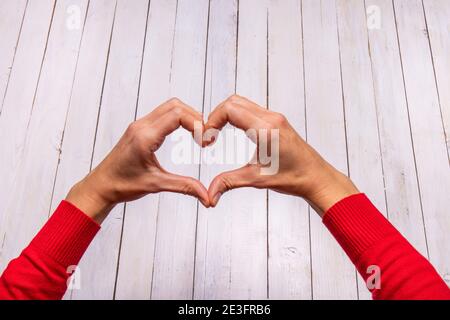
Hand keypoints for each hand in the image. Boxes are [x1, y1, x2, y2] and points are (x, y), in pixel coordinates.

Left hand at [66, 98, 209, 222]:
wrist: (100, 186)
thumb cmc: (121, 185)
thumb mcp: (156, 185)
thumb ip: (184, 187)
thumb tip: (205, 195)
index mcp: (145, 137)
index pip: (178, 115)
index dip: (197, 124)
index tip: (204, 140)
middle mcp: (141, 126)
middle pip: (176, 106)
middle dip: (195, 118)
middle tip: (205, 137)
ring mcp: (139, 125)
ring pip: (170, 107)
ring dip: (187, 116)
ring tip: (197, 134)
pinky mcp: (139, 128)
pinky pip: (162, 114)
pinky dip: (178, 119)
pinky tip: (184, 133)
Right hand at [205, 95, 358, 215]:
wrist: (317, 178)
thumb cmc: (294, 178)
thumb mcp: (257, 180)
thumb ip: (230, 183)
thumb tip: (209, 194)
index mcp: (266, 129)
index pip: (230, 110)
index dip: (212, 121)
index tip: (207, 139)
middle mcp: (271, 118)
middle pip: (233, 101)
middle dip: (215, 116)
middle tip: (208, 136)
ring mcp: (275, 117)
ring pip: (242, 103)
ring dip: (225, 115)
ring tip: (217, 134)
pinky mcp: (277, 121)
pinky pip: (251, 109)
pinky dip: (236, 116)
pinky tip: (232, 132)